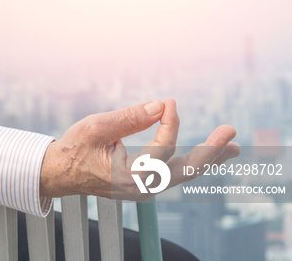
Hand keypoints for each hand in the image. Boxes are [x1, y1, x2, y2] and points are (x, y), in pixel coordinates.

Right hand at [39, 99, 239, 199]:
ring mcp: (144, 188)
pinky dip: (190, 160)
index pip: (162, 150)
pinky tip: (207, 152)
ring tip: (232, 147)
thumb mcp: (97, 127)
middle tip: (231, 134)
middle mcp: (142, 188)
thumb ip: (131, 117)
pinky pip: (173, 172)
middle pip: (184, 171)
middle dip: (210, 152)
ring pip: (182, 173)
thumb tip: (162, 106)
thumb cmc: (75, 149)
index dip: (170, 124)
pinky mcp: (144, 183)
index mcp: (129, 178)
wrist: (59, 171)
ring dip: (207, 158)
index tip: (169, 103)